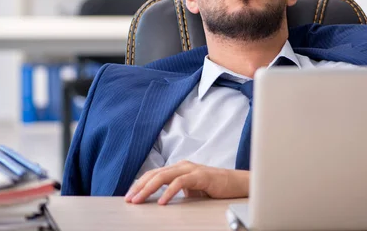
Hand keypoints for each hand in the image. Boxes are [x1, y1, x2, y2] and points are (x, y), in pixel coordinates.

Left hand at [124, 160, 248, 204]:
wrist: (237, 183)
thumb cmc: (215, 187)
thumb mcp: (191, 189)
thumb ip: (178, 189)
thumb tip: (162, 198)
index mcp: (179, 168)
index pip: (154, 174)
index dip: (140, 184)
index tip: (130, 195)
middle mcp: (182, 165)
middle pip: (155, 174)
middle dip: (139, 186)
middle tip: (129, 198)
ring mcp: (191, 169)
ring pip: (163, 177)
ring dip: (148, 189)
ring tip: (139, 200)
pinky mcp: (200, 176)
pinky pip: (180, 182)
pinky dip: (168, 192)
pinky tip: (161, 201)